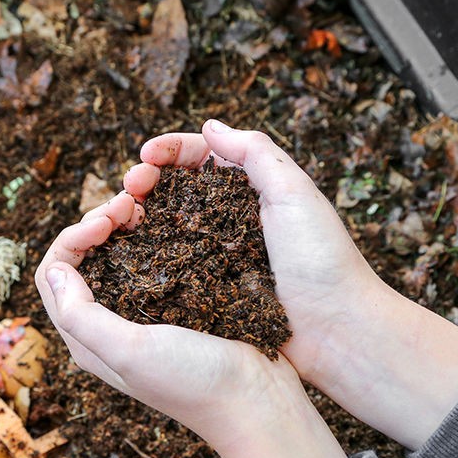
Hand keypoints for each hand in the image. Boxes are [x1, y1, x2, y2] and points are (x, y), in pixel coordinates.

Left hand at [35, 193, 349, 457]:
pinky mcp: (176, 303)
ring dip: (122, 225)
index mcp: (87, 339)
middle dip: (96, 224)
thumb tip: (54, 270)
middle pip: (82, 260)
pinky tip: (169, 221)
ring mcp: (143, 313)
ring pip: (116, 255)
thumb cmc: (194, 382)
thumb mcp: (130, 351)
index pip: (54, 275)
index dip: (72, 238)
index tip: (105, 221)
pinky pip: (152, 259)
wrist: (258, 402)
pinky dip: (152, 235)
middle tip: (128, 204)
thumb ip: (82, 315)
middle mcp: (109, 324)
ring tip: (144, 205)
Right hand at [125, 120, 457, 449]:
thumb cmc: (322, 261)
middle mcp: (229, 217)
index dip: (169, 150)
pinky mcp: (208, 288)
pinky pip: (170, 263)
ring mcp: (216, 254)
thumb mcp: (295, 193)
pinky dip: (147, 251)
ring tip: (121, 215)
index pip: (201, 156)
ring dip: (140, 213)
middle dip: (146, 178)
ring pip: (166, 223)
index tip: (145, 155)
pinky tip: (129, 249)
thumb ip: (256, 153)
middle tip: (129, 186)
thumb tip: (210, 126)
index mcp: (252, 189)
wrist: (336, 332)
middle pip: (176, 187)